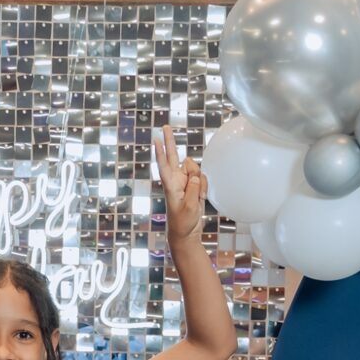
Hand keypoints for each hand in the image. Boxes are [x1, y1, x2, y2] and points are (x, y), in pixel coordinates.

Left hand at [155, 127, 206, 242]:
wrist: (187, 233)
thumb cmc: (183, 221)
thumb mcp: (189, 205)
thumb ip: (193, 187)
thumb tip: (195, 174)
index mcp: (170, 185)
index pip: (164, 165)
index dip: (161, 152)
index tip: (156, 139)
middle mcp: (176, 180)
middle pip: (174, 157)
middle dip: (170, 141)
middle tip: (166, 126)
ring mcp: (185, 182)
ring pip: (196, 169)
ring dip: (199, 182)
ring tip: (197, 197)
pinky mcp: (193, 186)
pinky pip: (202, 179)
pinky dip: (203, 187)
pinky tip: (200, 198)